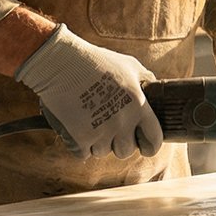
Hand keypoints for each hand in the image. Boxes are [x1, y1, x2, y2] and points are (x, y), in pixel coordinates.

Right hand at [16, 25, 164, 158]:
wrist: (60, 63)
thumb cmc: (95, 61)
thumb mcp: (129, 65)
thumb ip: (146, 81)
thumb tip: (155, 92)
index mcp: (138, 106)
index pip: (154, 140)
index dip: (150, 145)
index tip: (145, 145)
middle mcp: (122, 122)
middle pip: (126, 151)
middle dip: (118, 142)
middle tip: (109, 127)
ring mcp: (100, 132)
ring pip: (103, 152)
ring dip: (97, 141)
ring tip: (89, 118)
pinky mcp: (79, 139)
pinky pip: (83, 153)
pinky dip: (79, 143)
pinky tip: (76, 123)